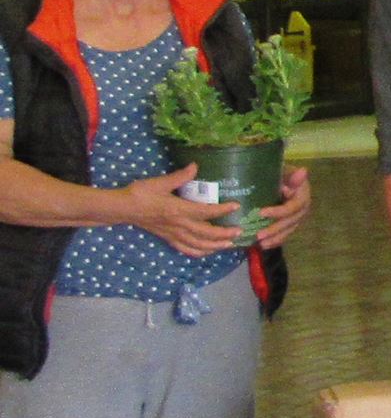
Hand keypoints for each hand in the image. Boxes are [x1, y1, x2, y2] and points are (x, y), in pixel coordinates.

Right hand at [122, 166, 250, 255]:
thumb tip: (196, 165)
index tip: (236, 206)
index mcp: (179, 210)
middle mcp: (179, 225)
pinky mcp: (168, 238)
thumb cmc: (141, 193)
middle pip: (207, 233)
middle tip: (240, 231)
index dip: (223, 210)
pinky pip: (186, 249)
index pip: (206, 212)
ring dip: (215, 246)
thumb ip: (180, 176)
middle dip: (225, 234)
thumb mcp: (161, 182)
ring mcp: (173, 234)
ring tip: (229, 244)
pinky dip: (199, 252)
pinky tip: (208, 252)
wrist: (123, 209)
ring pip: (198, 244)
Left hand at [251, 166, 313, 247]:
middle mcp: (302, 209)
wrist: (281, 179)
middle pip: (290, 222)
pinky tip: (264, 245)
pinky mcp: (291, 224)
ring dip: (274, 238)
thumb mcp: (285, 172)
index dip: (278, 212)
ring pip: (288, 231)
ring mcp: (297, 218)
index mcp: (302, 196)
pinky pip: (285, 234)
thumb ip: (293, 175)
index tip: (261, 212)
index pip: (292, 207)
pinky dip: (275, 240)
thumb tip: (303, 171)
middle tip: (258, 235)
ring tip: (260, 243)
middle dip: (274, 229)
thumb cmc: (280, 174)